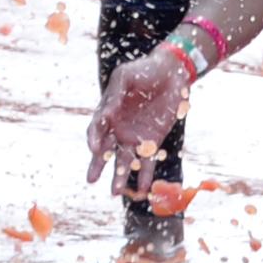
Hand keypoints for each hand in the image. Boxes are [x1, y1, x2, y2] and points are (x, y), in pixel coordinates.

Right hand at [87, 50, 189, 192]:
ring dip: (120, 176)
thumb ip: (114, 95)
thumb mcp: (125, 76)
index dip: (94, 140)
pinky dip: (144, 176)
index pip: (96, 130)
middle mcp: (118, 128)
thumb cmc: (144, 71)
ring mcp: (134, 137)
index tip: (95, 149)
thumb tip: (104, 115)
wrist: (171, 73)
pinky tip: (143, 189)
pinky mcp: (152, 142)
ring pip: (124, 161)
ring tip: (115, 192)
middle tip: (91, 179)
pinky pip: (147, 162)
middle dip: (98, 165)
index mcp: (108, 112)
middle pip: (105, 151)